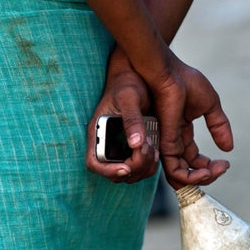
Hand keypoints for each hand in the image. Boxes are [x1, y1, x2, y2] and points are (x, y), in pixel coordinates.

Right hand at [85, 48, 159, 183]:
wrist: (137, 75)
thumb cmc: (128, 81)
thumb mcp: (129, 97)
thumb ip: (132, 119)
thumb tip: (135, 144)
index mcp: (98, 132)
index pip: (93, 163)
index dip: (108, 171)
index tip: (126, 167)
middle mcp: (106, 143)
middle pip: (114, 173)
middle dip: (133, 169)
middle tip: (148, 153)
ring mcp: (119, 147)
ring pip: (128, 173)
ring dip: (143, 169)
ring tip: (153, 152)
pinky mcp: (132, 147)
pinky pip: (139, 166)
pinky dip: (148, 164)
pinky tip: (156, 151)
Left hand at [149, 53, 233, 189]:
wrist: (168, 72)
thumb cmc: (184, 81)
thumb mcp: (210, 104)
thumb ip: (219, 126)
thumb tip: (228, 148)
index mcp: (181, 132)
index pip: (193, 160)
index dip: (210, 166)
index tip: (225, 163)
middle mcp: (172, 142)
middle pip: (188, 171)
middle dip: (207, 176)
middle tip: (222, 169)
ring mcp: (167, 144)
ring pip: (181, 176)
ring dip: (201, 179)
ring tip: (215, 172)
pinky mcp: (165, 144)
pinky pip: (176, 171)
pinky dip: (192, 176)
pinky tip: (208, 170)